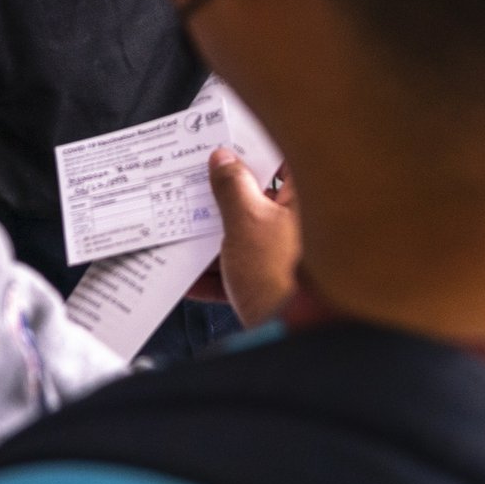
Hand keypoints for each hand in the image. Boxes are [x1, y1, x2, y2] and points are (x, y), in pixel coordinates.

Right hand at [193, 151, 298, 327]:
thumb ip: (232, 187)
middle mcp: (298, 225)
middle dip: (220, 201)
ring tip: (182, 237)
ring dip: (212, 241)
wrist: (293, 335)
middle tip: (191, 192)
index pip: (277, 161)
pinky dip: (215, 276)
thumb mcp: (247, 222)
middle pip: (254, 201)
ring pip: (243, 238)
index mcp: (302, 198)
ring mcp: (286, 256)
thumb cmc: (280, 276)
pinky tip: (189, 280)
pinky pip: (239, 273)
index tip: (219, 148)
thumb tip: (223, 159)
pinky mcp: (272, 286)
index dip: (247, 152)